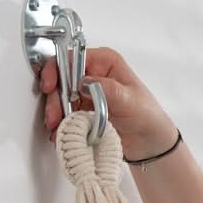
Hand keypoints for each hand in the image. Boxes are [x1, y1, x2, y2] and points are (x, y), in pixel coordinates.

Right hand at [40, 46, 178, 159]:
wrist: (151, 144)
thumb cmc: (148, 117)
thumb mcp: (130, 100)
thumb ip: (107, 89)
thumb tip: (84, 83)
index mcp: (105, 62)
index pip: (72, 58)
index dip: (57, 71)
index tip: (51, 87)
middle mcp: (94, 75)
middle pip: (62, 80)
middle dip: (55, 99)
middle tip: (55, 115)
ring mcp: (87, 95)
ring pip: (61, 100)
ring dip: (56, 114)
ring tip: (58, 128)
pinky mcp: (84, 112)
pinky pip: (66, 115)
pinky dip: (62, 124)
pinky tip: (63, 133)